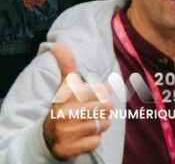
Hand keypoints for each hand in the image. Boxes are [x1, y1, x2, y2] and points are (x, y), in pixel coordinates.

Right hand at [43, 43, 110, 160]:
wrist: (46, 138)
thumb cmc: (63, 107)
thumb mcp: (64, 86)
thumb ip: (66, 65)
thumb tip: (58, 45)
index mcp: (66, 95)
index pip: (104, 90)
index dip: (100, 94)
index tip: (87, 98)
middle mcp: (64, 113)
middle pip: (108, 107)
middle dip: (102, 111)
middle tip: (87, 113)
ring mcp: (66, 132)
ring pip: (104, 124)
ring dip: (98, 126)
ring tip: (83, 125)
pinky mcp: (69, 148)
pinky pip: (96, 141)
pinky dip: (92, 140)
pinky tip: (80, 138)